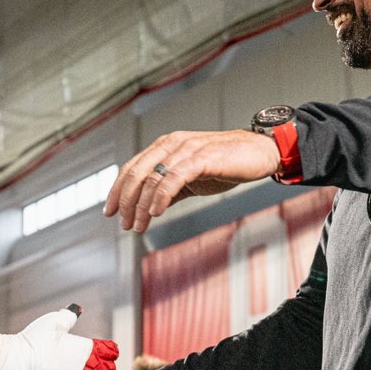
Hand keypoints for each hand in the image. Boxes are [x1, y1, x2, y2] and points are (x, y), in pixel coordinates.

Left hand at [107, 129, 281, 232]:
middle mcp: (172, 144)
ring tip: (138, 225)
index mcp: (166, 146)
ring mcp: (186, 149)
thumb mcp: (192, 178)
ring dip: (141, 205)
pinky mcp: (201, 158)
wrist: (260, 153)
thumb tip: (149, 209)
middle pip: (137, 172)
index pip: (132, 167)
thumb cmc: (227, 163)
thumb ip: (170, 189)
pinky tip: (155, 212)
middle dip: (125, 201)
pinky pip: (173, 177)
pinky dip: (161, 196)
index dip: (117, 190)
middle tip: (123, 224)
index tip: (110, 212)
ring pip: (152, 176)